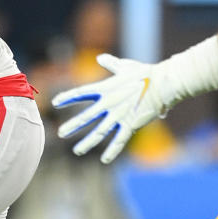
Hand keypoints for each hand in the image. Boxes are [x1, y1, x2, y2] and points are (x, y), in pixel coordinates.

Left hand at [52, 54, 168, 163]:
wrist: (163, 84)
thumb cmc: (145, 73)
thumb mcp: (124, 66)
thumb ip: (111, 64)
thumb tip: (100, 58)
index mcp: (105, 88)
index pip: (80, 93)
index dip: (67, 98)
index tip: (54, 102)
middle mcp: (109, 103)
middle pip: (86, 117)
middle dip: (73, 126)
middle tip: (60, 134)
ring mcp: (119, 115)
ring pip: (100, 132)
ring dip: (88, 142)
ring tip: (77, 150)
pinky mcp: (131, 125)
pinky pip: (119, 141)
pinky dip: (112, 151)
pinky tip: (104, 160)